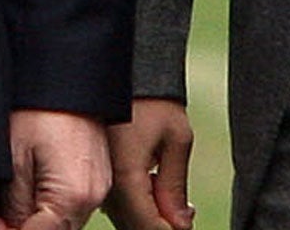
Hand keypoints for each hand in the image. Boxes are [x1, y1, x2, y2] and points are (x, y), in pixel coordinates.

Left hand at [0, 109, 111, 229]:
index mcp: (74, 196)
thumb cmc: (38, 107)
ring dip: (34, 217)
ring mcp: (99, 186)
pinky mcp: (97, 176)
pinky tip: (29, 182)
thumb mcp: (13, 160)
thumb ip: (14, 206)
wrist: (64, 72)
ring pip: (60, 222)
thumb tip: (11, 228)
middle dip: (22, 226)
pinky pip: (70, 204)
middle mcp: (93, 197)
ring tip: (10, 191)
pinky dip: (47, 203)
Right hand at [105, 98, 195, 229]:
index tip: (187, 226)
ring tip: (173, 198)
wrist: (128, 74)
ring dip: (151, 218)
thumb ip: (175, 187)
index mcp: (126, 176)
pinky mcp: (101, 176)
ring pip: (126, 220)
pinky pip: (120, 206)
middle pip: (135, 228)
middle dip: (163, 226)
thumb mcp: (176, 139)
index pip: (148, 226)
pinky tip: (155, 187)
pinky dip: (140, 207)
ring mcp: (101, 182)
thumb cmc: (153, 99)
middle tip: (185, 213)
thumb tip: (181, 225)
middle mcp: (106, 185)